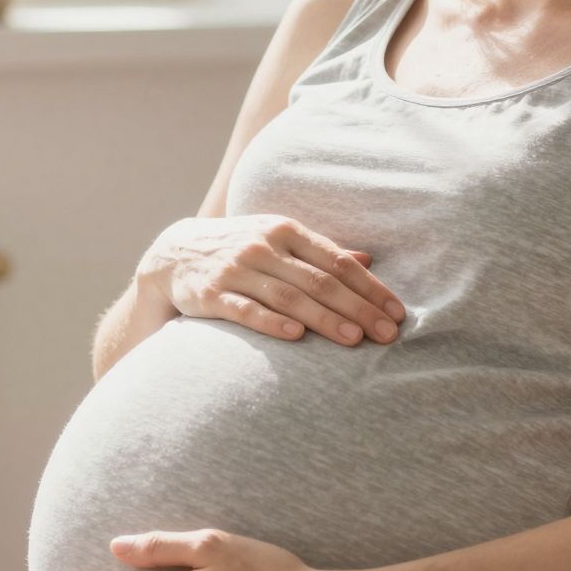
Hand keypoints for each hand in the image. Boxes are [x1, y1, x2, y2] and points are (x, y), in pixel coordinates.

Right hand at [138, 215, 405, 348]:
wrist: (173, 254)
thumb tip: (368, 260)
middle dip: (358, 308)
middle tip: (387, 333)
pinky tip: (296, 337)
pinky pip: (246, 309)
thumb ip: (320, 252)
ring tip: (355, 339)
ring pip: (289, 296)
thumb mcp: (278, 240)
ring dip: (324, 318)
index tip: (397, 312)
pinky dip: (271, 322)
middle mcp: (263, 246)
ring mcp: (236, 269)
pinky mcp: (211, 294)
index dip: (371, 287)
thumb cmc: (239, 249)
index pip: (337, 260)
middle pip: (320, 280)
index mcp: (286, 230)